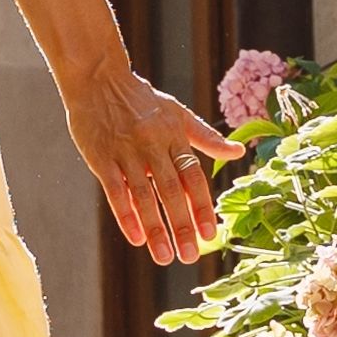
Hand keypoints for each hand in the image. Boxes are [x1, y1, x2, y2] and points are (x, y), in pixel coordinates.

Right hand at [65, 67, 228, 268]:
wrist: (98, 78)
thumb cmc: (141, 99)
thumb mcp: (178, 114)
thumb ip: (206, 137)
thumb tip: (239, 151)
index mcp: (175, 135)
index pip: (194, 176)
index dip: (203, 206)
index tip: (211, 234)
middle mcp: (153, 144)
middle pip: (172, 191)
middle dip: (183, 225)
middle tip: (191, 256)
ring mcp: (126, 151)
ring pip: (144, 195)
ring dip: (156, 228)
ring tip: (164, 257)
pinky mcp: (101, 157)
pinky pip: (116, 190)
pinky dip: (127, 215)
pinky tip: (136, 238)